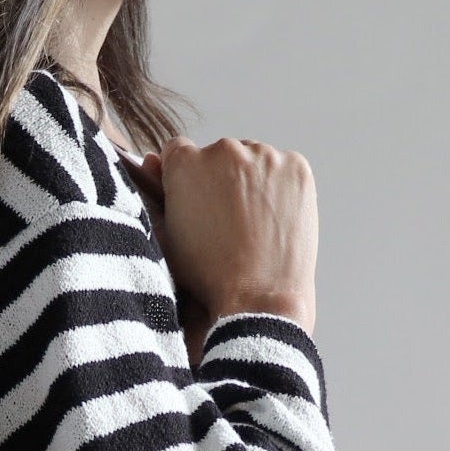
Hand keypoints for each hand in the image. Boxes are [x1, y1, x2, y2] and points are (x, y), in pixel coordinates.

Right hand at [141, 137, 317, 334]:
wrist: (260, 300)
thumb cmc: (208, 277)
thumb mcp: (168, 238)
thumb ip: (157, 195)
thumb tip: (152, 160)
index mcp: (186, 164)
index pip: (179, 151)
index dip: (186, 178)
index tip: (197, 200)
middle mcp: (224, 150)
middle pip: (219, 154)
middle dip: (221, 179)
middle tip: (227, 220)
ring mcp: (264, 156)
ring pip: (253, 160)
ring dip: (252, 181)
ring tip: (253, 224)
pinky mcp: (296, 167)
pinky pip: (284, 168)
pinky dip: (281, 187)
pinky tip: (274, 220)